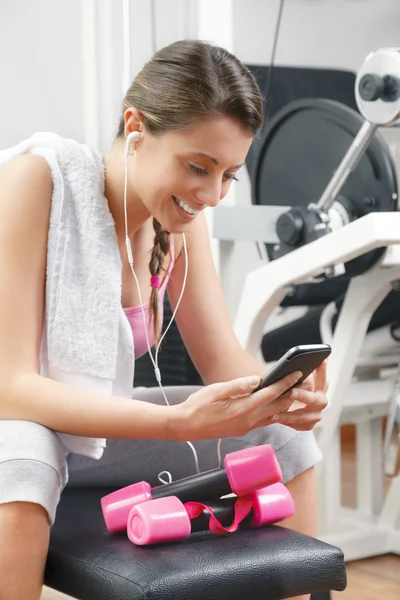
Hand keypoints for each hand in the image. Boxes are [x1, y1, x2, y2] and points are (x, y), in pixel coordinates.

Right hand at [170, 371, 303, 440]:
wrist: (186, 427)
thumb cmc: (197, 406)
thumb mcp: (215, 391)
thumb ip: (237, 385)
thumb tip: (256, 379)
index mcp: (242, 409)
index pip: (270, 394)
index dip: (286, 383)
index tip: (297, 373)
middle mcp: (248, 420)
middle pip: (278, 407)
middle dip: (293, 394)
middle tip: (306, 382)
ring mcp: (247, 427)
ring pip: (274, 416)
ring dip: (286, 404)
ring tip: (297, 391)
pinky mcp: (244, 429)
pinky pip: (266, 420)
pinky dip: (276, 412)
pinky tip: (279, 404)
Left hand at [271, 360, 328, 430]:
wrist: (289, 403)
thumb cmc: (292, 386)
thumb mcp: (295, 379)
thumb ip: (296, 375)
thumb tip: (292, 366)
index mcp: (321, 387)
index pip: (322, 377)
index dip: (322, 370)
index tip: (320, 361)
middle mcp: (321, 401)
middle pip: (314, 399)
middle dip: (302, 396)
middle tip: (290, 392)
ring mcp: (316, 414)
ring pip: (304, 417)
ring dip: (289, 416)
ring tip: (275, 414)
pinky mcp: (309, 424)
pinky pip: (298, 426)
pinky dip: (287, 423)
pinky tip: (276, 419)